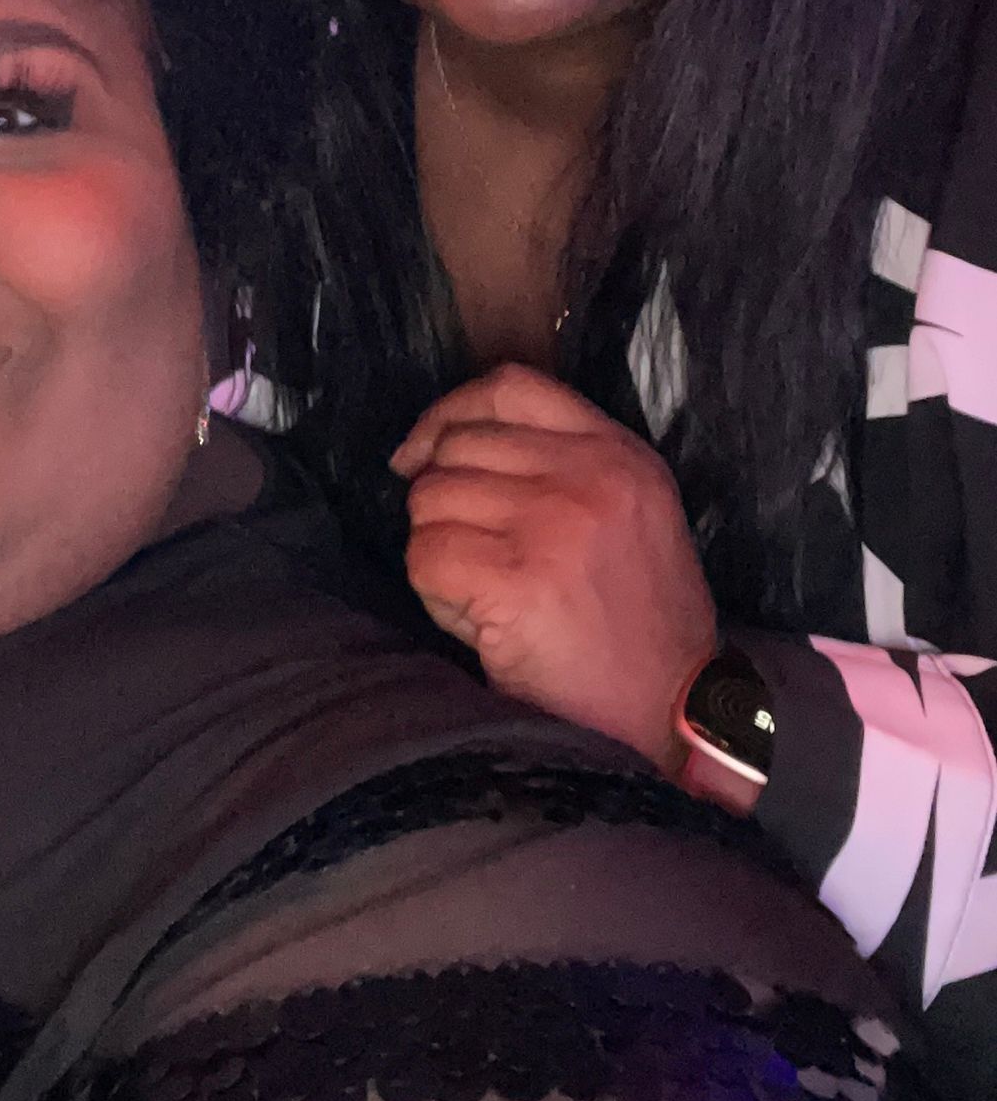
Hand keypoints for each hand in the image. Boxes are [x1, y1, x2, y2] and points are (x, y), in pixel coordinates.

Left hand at [392, 364, 715, 772]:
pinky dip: (436, 596)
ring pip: (431, 502)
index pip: (511, 386)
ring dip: (439, 553)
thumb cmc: (640, 624)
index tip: (424, 453)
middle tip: (479, 562)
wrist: (675, 715)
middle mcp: (589, 475)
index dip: (450, 413)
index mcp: (619, 453)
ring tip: (487, 597)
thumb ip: (561, 463)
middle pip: (456, 448)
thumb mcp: (629, 513)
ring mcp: (553, 523)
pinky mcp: (518, 580)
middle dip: (444, 504)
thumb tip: (440, 445)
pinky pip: (427, 558)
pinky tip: (478, 624)